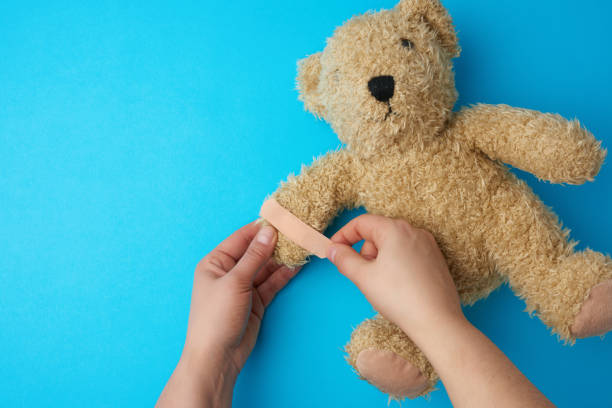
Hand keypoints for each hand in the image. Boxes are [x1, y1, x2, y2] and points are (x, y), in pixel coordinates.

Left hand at [157, 221, 298, 407]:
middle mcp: (229, 272)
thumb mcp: (235, 282)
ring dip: (282, 258)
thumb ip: (254, 256)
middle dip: (274, 243)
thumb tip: (269, 231)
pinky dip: (283, 275)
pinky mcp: (255, 301)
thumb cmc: (216, 317)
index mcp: (215, 262)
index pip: (241, 238)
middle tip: (297, 231)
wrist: (217, 357)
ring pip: (265, 267)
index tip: (281, 218)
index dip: (260, 228)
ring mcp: (243, 287)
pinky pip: (271, 283)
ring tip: (301, 245)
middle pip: (255, 252)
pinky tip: (297, 265)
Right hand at [327, 215, 553, 406]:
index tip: (334, 250)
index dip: (343, 235)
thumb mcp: (363, 277)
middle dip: (365, 252)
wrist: (437, 322)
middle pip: (378, 233)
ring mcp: (428, 245)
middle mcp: (414, 231)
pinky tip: (398, 287)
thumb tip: (333, 250)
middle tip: (363, 276)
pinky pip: (408, 254)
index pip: (361, 222)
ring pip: (393, 244)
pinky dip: (397, 265)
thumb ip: (344, 259)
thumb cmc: (400, 298)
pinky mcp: (436, 260)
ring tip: (383, 285)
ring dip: (380, 259)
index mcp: (395, 229)